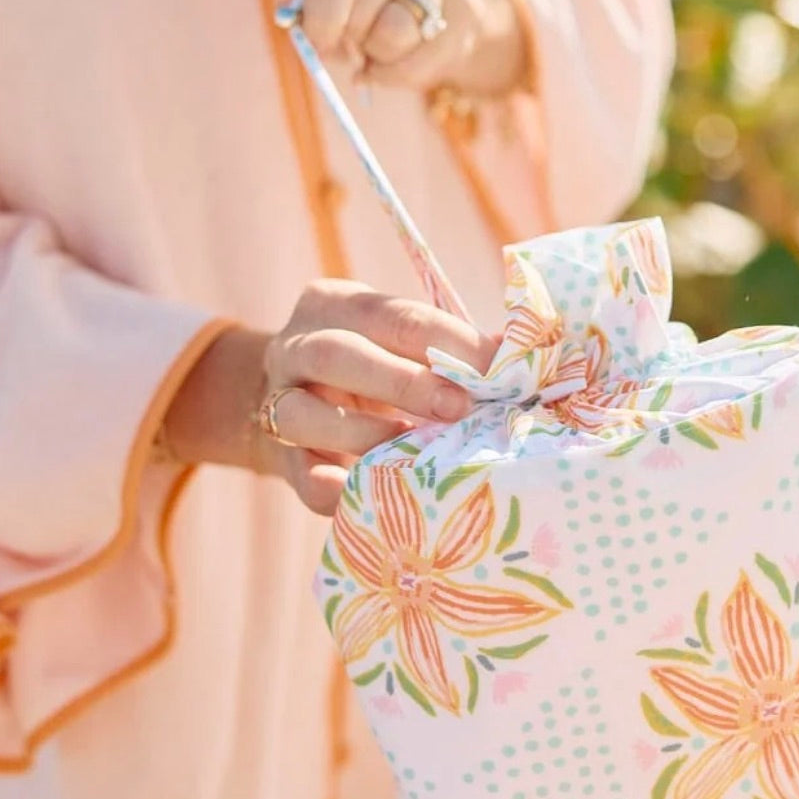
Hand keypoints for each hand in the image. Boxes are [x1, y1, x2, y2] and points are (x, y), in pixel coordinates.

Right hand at [160, 280, 494, 514]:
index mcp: (335, 305)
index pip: (394, 316)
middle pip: (338, 355)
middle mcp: (296, 348)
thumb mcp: (402, 343)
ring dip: (362, 433)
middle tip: (457, 408)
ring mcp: (278, 403)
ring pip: (303, 414)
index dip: (447, 340)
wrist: (301, 403)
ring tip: (410, 451)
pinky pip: (300, 475)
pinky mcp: (280, 458)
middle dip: (402, 382)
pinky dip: (328, 487)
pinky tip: (355, 493)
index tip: (495, 368)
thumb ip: (448, 349)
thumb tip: (520, 360)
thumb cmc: (376, 366)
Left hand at [302, 0, 526, 97]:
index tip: (317, 40)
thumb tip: (286, 13)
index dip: (321, 15)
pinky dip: (392, 76)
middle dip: (345, 40)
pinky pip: (413, 67)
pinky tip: (390, 64)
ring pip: (390, 38)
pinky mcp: (463, 17)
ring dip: (373, 56)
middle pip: (361, 12)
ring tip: (375, 46)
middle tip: (345, 47)